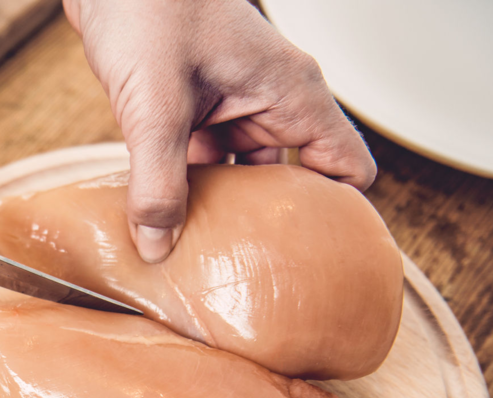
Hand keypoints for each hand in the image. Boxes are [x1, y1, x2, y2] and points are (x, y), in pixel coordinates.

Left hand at [64, 0, 375, 262]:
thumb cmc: (148, 9)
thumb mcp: (155, 107)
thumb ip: (158, 183)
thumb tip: (158, 247)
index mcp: (290, 93)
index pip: (344, 168)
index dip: (336, 217)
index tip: (313, 264)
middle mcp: (266, 101)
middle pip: (287, 181)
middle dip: (267, 227)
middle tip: (247, 276)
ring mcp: (226, 104)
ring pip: (236, 174)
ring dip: (218, 210)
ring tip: (202, 259)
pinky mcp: (186, 107)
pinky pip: (197, 161)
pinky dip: (183, 189)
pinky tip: (162, 222)